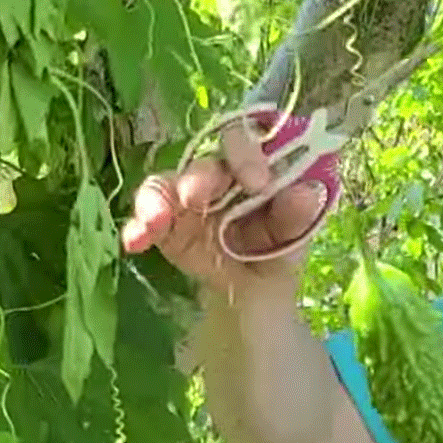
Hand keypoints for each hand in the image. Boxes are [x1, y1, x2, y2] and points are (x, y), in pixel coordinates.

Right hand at [120, 115, 327, 292]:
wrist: (253, 298)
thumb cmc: (275, 253)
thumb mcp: (292, 241)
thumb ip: (297, 218)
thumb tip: (307, 192)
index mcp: (252, 171)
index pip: (244, 143)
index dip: (246, 154)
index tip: (257, 183)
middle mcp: (217, 178)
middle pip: (203, 164)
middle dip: (199, 178)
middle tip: (195, 197)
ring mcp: (186, 201)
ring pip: (165, 186)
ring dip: (157, 200)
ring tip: (154, 221)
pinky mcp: (164, 227)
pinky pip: (146, 221)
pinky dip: (137, 227)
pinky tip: (135, 242)